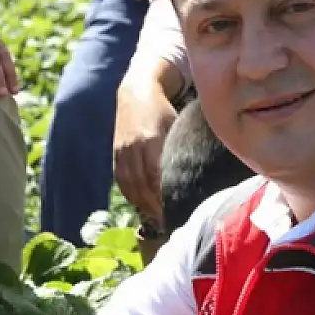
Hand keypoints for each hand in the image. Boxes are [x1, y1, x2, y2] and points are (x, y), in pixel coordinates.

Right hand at [113, 76, 177, 225]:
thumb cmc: (165, 109)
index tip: (179, 211)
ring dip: (144, 205)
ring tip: (158, 218)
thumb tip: (199, 176)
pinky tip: (143, 205)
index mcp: (151, 139)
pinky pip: (122, 182)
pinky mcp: (115, 155)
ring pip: (131, 187)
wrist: (136, 93)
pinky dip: (133, 196)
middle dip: (157, 207)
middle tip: (171, 222)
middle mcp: (134, 147)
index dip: (166, 197)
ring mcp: (122, 152)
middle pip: (144, 186)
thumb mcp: (177, 126)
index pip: (158, 177)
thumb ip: (182, 150)